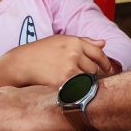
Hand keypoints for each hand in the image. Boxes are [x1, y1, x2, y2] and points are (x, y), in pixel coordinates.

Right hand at [0, 35, 116, 87]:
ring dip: (85, 83)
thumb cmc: (41, 50)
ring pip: (87, 79)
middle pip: (94, 68)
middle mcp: (74, 54)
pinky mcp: (62, 82)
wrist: (21, 63)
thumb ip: (85, 41)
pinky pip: (77, 88)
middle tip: (90, 80)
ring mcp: (69, 68)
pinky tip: (71, 90)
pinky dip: (77, 90)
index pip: (98, 54)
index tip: (108, 70)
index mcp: (75, 42)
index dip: (106, 63)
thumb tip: (103, 43)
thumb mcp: (62, 40)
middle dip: (93, 75)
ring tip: (79, 85)